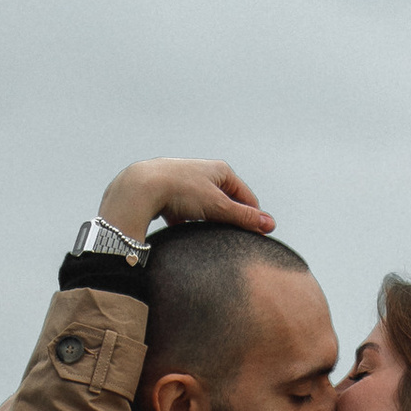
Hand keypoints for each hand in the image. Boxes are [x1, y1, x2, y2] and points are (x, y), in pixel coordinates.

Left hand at [100, 157, 274, 242]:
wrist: (140, 187)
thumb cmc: (180, 190)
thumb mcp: (217, 206)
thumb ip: (243, 217)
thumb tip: (270, 225)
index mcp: (221, 171)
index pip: (247, 197)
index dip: (253, 218)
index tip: (256, 238)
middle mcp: (204, 173)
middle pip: (226, 202)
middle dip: (230, 220)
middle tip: (233, 239)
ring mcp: (186, 183)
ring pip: (205, 208)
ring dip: (209, 222)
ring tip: (209, 236)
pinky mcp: (169, 195)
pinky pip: (186, 213)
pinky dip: (189, 223)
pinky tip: (186, 235)